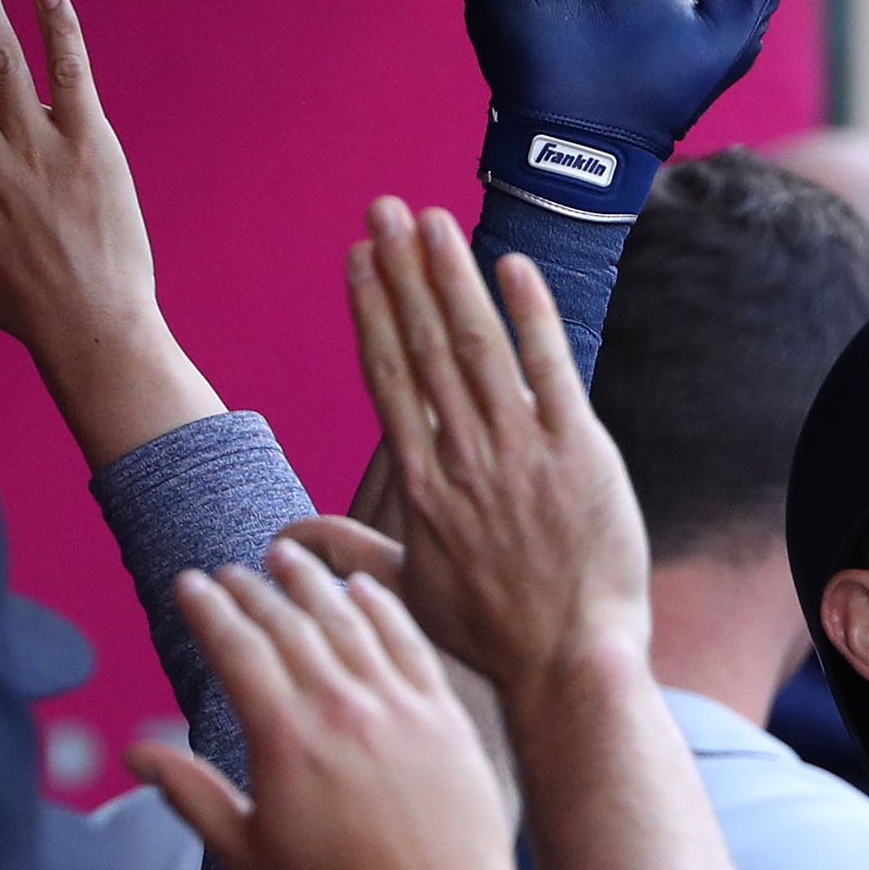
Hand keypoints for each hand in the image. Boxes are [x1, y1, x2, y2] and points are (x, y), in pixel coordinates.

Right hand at [129, 536, 524, 869]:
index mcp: (284, 737)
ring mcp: (397, 704)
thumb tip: (134, 754)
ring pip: (347, 620)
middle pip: (286, 623)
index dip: (208, 609)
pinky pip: (407, 641)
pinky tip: (362, 587)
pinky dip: (381, 606)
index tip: (190, 584)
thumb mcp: (248, 854)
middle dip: (251, 589)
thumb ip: (190, 794)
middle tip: (231, 570)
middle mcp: (340, 707)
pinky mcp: (443, 711)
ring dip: (311, 582)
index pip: (235, 647)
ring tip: (286, 557)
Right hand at [344, 198, 651, 686]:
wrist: (565, 659)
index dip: (371, 312)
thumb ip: (353, 550)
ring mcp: (520, 451)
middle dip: (402, 271)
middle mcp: (462, 457)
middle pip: (423, 346)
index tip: (357, 260)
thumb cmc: (492, 634)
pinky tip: (512, 267)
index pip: (388, 378)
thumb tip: (290, 538)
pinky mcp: (579, 452)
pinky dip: (531, 316)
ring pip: (476, 346)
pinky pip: (550, 370)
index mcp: (422, 483)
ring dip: (452, 278)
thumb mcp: (409, 591)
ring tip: (431, 221)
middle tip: (384, 209)